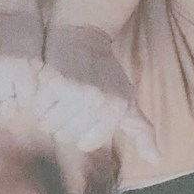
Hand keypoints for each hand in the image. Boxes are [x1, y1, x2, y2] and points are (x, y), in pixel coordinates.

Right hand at [38, 24, 160, 164]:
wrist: (83, 33)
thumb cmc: (107, 72)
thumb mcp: (128, 100)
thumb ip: (141, 132)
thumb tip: (155, 160)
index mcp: (115, 108)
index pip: (87, 143)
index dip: (81, 133)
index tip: (82, 118)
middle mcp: (95, 101)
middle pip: (66, 135)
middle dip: (64, 125)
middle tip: (68, 107)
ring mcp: (72, 90)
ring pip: (49, 124)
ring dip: (48, 116)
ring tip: (56, 101)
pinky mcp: (51, 79)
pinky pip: (37, 107)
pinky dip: (38, 104)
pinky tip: (46, 93)